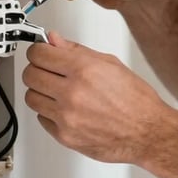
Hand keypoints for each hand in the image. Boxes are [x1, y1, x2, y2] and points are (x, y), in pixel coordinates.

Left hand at [22, 31, 167, 162]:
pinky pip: (41, 118)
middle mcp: (73, 93)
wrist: (148, 133)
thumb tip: (55, 41)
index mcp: (85, 70)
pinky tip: (65, 109)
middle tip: (47, 70)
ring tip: (57, 91)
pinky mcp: (65, 136)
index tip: (41, 52)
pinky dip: (49, 112)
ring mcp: (67, 116)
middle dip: (37, 69)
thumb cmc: (137, 101)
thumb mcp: (112, 65)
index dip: (38, 50)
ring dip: (41, 92)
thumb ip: (78, 51)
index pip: (39, 54)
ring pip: (31, 97)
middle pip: (30, 75)